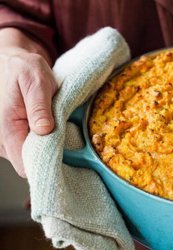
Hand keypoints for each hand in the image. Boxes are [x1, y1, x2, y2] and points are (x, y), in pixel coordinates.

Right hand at [0, 47, 56, 176]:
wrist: (13, 65)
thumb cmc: (24, 70)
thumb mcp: (36, 82)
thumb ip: (39, 107)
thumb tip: (44, 130)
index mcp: (7, 128)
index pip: (25, 165)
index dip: (45, 164)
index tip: (62, 156)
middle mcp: (2, 140)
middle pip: (29, 164)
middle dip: (48, 155)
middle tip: (62, 138)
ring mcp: (6, 140)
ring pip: (29, 157)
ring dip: (45, 147)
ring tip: (53, 129)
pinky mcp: (12, 137)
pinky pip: (28, 149)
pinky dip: (41, 142)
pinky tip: (46, 129)